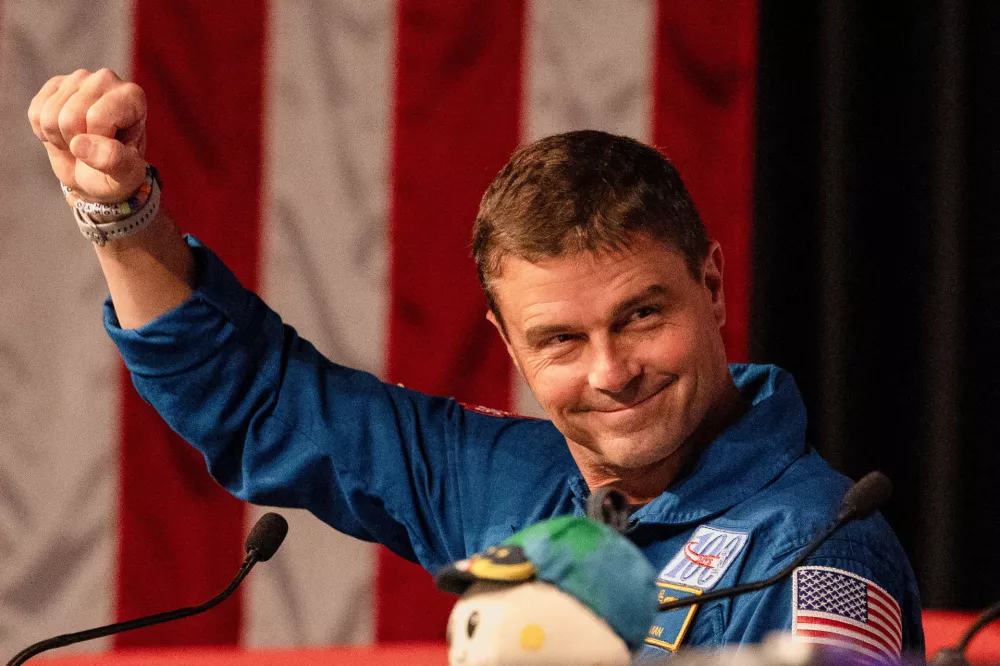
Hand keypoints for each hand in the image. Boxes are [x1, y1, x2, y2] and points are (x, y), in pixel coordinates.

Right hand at [28, 68, 147, 202]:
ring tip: (81, 142)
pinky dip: (45, 133)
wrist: (98, 175)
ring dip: (60, 139)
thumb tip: (79, 144)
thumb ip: (112, 159)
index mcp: (132, 96)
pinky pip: (35, 114)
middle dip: (76, 142)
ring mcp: (78, 79)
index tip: (110, 148)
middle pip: (70, 117)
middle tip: (92, 148)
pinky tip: (65, 133)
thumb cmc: (118, 172)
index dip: (97, 142)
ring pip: (49, 117)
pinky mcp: (55, 85)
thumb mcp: (125, 174)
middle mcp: (106, 79)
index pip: (97, 118)